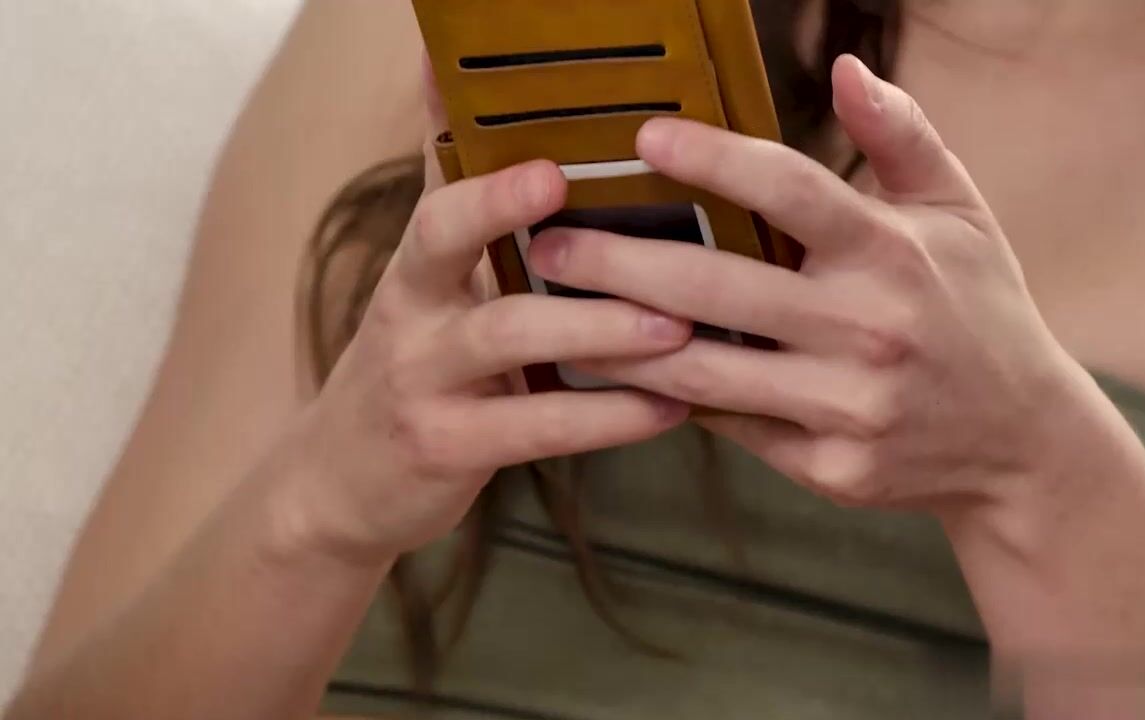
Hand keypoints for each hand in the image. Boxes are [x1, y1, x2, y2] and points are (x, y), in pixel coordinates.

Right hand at [282, 157, 692, 564]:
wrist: (335, 484)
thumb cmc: (409, 370)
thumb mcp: (423, 296)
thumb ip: (462, 216)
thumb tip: (462, 105)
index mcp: (414, 271)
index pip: (438, 202)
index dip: (488, 180)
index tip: (551, 161)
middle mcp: (409, 314)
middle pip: (447, 243)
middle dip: (514, 213)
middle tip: (616, 217)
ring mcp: (423, 383)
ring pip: (507, 336)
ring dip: (598, 328)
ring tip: (677, 326)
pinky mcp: (449, 448)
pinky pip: (537, 426)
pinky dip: (607, 417)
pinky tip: (669, 409)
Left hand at [527, 55, 1094, 512]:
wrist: (1021, 443)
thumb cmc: (979, 312)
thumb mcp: (959, 215)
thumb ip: (902, 138)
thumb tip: (844, 72)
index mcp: (893, 253)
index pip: (792, 190)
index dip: (714, 159)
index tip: (644, 138)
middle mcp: (869, 329)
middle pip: (719, 288)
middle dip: (621, 264)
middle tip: (550, 244)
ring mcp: (848, 406)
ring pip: (705, 370)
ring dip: (619, 343)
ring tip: (558, 314)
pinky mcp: (831, 466)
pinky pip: (732, 424)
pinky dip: (670, 399)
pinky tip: (618, 374)